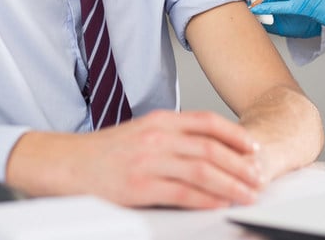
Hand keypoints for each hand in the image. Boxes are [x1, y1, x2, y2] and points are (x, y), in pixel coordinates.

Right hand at [6, 110, 264, 208]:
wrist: (66, 164)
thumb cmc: (105, 153)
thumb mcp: (142, 133)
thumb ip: (173, 137)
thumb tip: (209, 150)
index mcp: (160, 120)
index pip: (207, 122)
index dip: (236, 135)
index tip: (254, 148)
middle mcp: (157, 136)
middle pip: (210, 147)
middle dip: (240, 164)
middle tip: (258, 176)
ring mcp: (148, 161)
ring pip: (202, 170)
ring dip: (231, 183)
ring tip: (247, 193)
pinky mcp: (138, 187)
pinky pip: (181, 192)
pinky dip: (205, 199)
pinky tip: (219, 203)